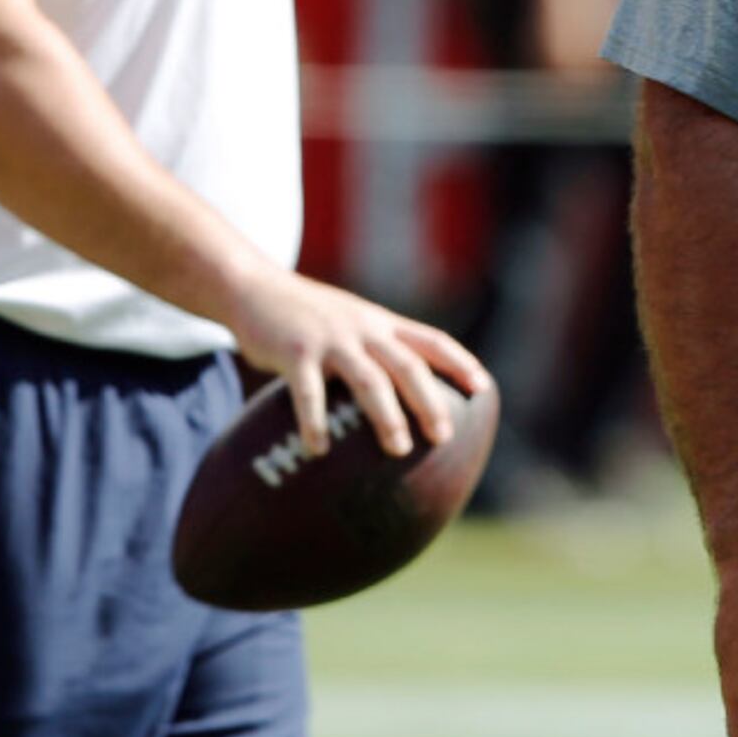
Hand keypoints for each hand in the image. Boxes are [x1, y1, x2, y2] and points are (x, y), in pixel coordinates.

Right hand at [230, 268, 488, 459]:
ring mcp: (330, 340)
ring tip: (399, 448)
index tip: (482, 389)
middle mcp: (363, 329)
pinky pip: (309, 392)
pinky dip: (315, 421)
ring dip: (387, 415)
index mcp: (380, 323)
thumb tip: (401, 395)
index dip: (459, 363)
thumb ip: (374, 348)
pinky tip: (318, 449)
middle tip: (444, 435)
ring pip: (369, 379)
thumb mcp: (349, 321)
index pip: (431, 340)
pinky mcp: (295, 352)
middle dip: (429, 400)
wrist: (255, 288)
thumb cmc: (306, 315)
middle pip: (407, 365)